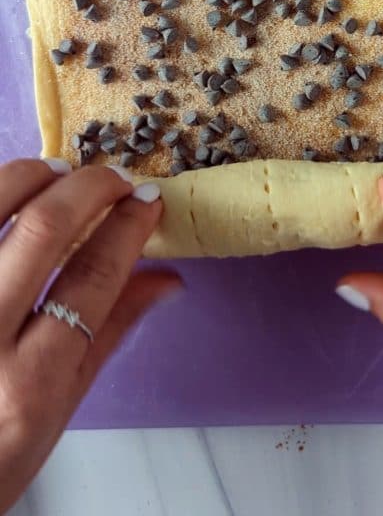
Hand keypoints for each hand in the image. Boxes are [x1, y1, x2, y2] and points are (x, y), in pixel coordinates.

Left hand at [0, 158, 179, 513]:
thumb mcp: (61, 407)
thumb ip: (109, 332)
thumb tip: (168, 278)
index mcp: (31, 379)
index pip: (92, 277)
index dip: (128, 227)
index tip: (148, 199)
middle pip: (41, 230)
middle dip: (89, 189)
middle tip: (113, 179)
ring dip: (31, 176)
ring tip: (61, 173)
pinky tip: (16, 190)